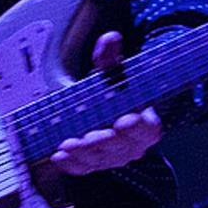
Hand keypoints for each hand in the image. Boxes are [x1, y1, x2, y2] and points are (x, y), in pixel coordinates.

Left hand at [42, 31, 162, 177]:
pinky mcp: (95, 162)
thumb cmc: (112, 91)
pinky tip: (58, 156)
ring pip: (102, 160)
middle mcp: (133, 143)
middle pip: (123, 148)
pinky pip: (85, 168)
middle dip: (105, 142)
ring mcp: (114, 155)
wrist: (104, 109)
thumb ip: (111, 57)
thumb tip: (110, 39)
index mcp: (145, 120)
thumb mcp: (112, 72)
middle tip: (89, 136)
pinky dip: (71, 164)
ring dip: (84, 154)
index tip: (124, 120)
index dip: (138, 127)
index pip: (149, 128)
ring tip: (67, 144)